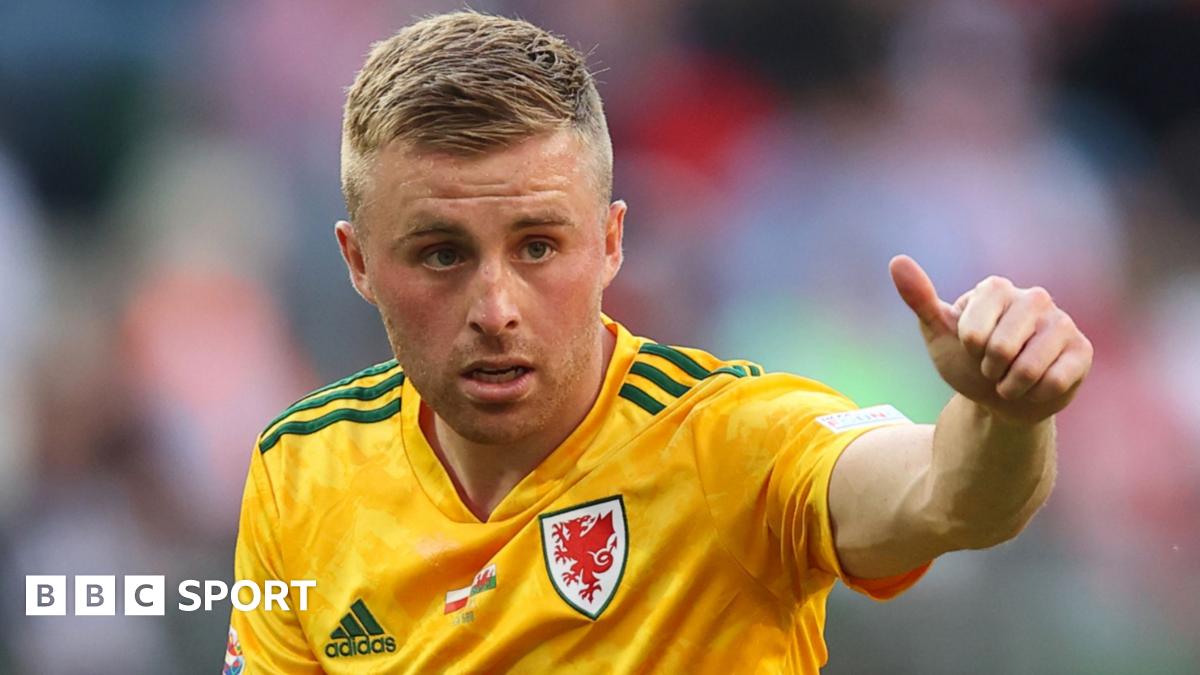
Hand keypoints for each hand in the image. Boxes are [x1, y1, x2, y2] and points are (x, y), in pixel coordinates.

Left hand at [889, 255, 1092, 424]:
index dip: (968, 349)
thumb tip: (897, 261)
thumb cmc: (966, 361)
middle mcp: (1034, 298)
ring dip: (1010, 385)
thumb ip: (919, 298)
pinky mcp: (1081, 350)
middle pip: (1001, 349)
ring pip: (1029, 368)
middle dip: (988, 370)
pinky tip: (1035, 386)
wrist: (999, 398)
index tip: (970, 346)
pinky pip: (1055, 381)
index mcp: (995, 288)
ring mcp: (1061, 322)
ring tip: (1010, 378)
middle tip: (990, 366)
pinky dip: (1036, 394)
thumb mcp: (938, 333)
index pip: (973, 331)